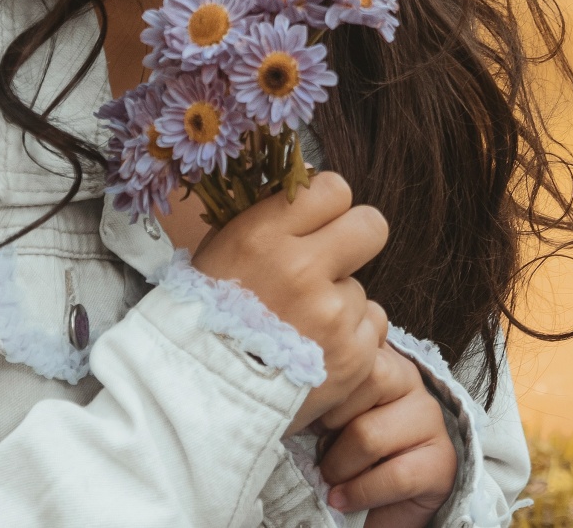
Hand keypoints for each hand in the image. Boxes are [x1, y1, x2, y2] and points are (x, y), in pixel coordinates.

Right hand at [192, 171, 388, 434]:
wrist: (202, 394)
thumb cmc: (208, 312)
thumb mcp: (223, 246)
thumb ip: (269, 213)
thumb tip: (313, 179)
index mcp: (264, 237)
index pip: (333, 189)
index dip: (327, 203)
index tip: (316, 219)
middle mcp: (302, 271)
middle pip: (371, 225)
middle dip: (355, 238)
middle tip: (333, 258)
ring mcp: (332, 316)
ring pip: (362, 287)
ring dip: (340, 301)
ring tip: (304, 324)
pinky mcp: (354, 357)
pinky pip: (371, 328)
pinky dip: (350, 338)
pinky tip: (317, 350)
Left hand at [315, 343, 457, 527]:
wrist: (385, 496)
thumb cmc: (348, 443)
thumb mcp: (330, 409)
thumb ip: (321, 390)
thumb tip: (286, 390)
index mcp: (376, 353)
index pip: (348, 344)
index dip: (319, 377)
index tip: (300, 405)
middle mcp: (407, 375)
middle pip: (362, 380)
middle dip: (328, 419)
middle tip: (317, 443)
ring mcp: (428, 416)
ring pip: (369, 434)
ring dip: (340, 463)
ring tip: (329, 475)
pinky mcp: (442, 461)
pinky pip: (395, 476)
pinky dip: (361, 492)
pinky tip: (342, 498)